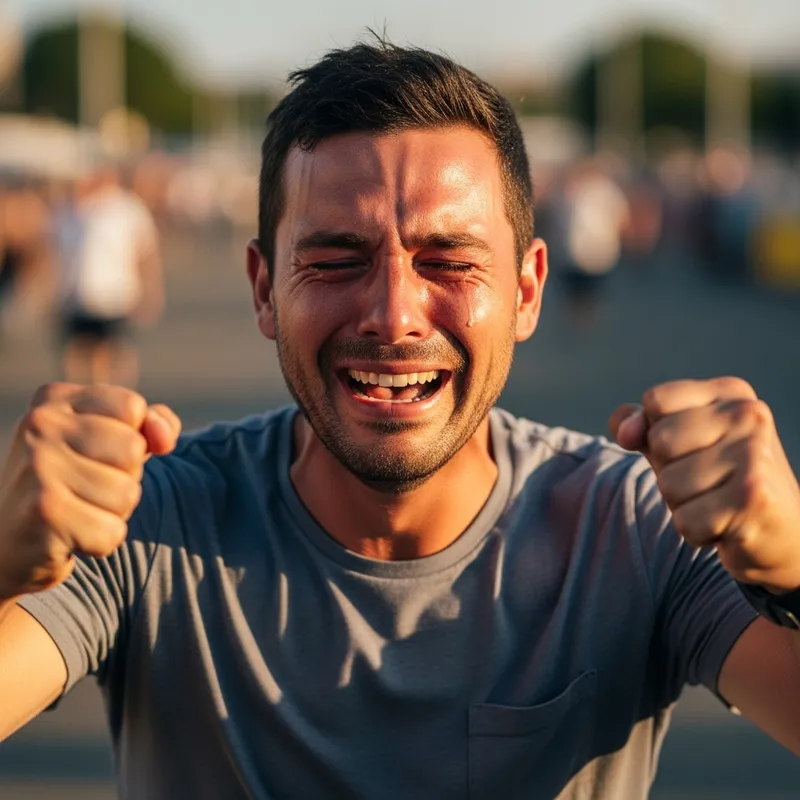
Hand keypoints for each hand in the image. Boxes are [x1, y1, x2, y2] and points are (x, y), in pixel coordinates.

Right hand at [0, 383, 180, 600]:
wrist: (5, 543)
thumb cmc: (72, 484)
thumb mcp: (110, 442)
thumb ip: (150, 425)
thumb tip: (165, 437)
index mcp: (55, 399)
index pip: (132, 407)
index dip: (133, 438)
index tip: (99, 455)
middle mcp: (40, 424)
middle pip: (132, 450)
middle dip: (124, 478)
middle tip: (85, 489)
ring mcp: (38, 467)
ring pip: (127, 493)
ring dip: (113, 512)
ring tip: (77, 510)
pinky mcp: (44, 511)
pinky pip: (112, 531)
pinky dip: (101, 541)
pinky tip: (69, 536)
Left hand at [610, 377, 799, 592]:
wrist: (780, 532)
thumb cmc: (716, 478)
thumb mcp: (673, 441)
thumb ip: (637, 424)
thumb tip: (625, 433)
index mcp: (730, 392)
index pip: (656, 400)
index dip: (656, 432)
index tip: (691, 447)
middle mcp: (750, 415)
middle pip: (659, 441)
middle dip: (669, 471)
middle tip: (707, 481)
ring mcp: (755, 454)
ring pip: (668, 484)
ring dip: (683, 504)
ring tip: (717, 501)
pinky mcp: (754, 498)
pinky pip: (685, 521)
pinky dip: (696, 531)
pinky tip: (725, 524)